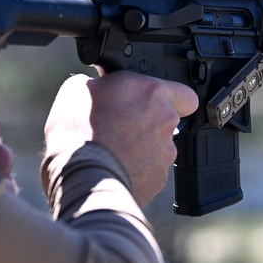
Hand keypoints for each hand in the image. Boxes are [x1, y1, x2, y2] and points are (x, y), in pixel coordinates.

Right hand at [44, 71, 197, 206]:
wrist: (82, 178)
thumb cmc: (79, 132)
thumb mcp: (77, 90)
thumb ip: (99, 84)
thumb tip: (96, 87)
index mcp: (151, 92)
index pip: (184, 94)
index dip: (171, 98)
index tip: (151, 102)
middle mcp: (165, 120)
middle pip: (167, 120)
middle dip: (149, 122)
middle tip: (122, 125)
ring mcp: (165, 152)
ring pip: (160, 146)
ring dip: (143, 147)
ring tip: (113, 150)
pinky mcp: (159, 179)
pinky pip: (150, 170)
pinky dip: (137, 169)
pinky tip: (114, 168)